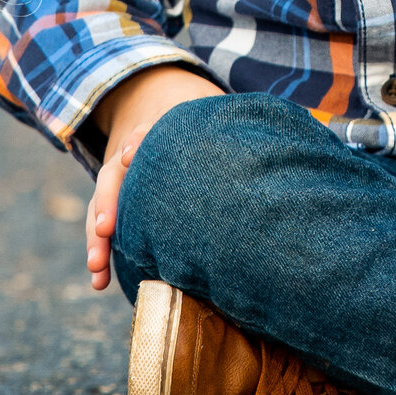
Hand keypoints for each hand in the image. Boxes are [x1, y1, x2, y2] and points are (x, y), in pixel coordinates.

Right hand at [82, 66, 225, 291]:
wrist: (171, 114)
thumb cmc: (212, 133)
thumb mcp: (224, 124)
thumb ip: (246, 136)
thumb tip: (298, 147)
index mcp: (163, 129)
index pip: (146, 131)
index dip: (139, 141)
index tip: (131, 154)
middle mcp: (135, 154)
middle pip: (115, 174)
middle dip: (109, 202)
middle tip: (107, 231)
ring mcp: (122, 177)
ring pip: (102, 203)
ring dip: (97, 237)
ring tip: (98, 270)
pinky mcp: (117, 199)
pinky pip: (103, 223)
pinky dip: (98, 249)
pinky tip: (100, 280)